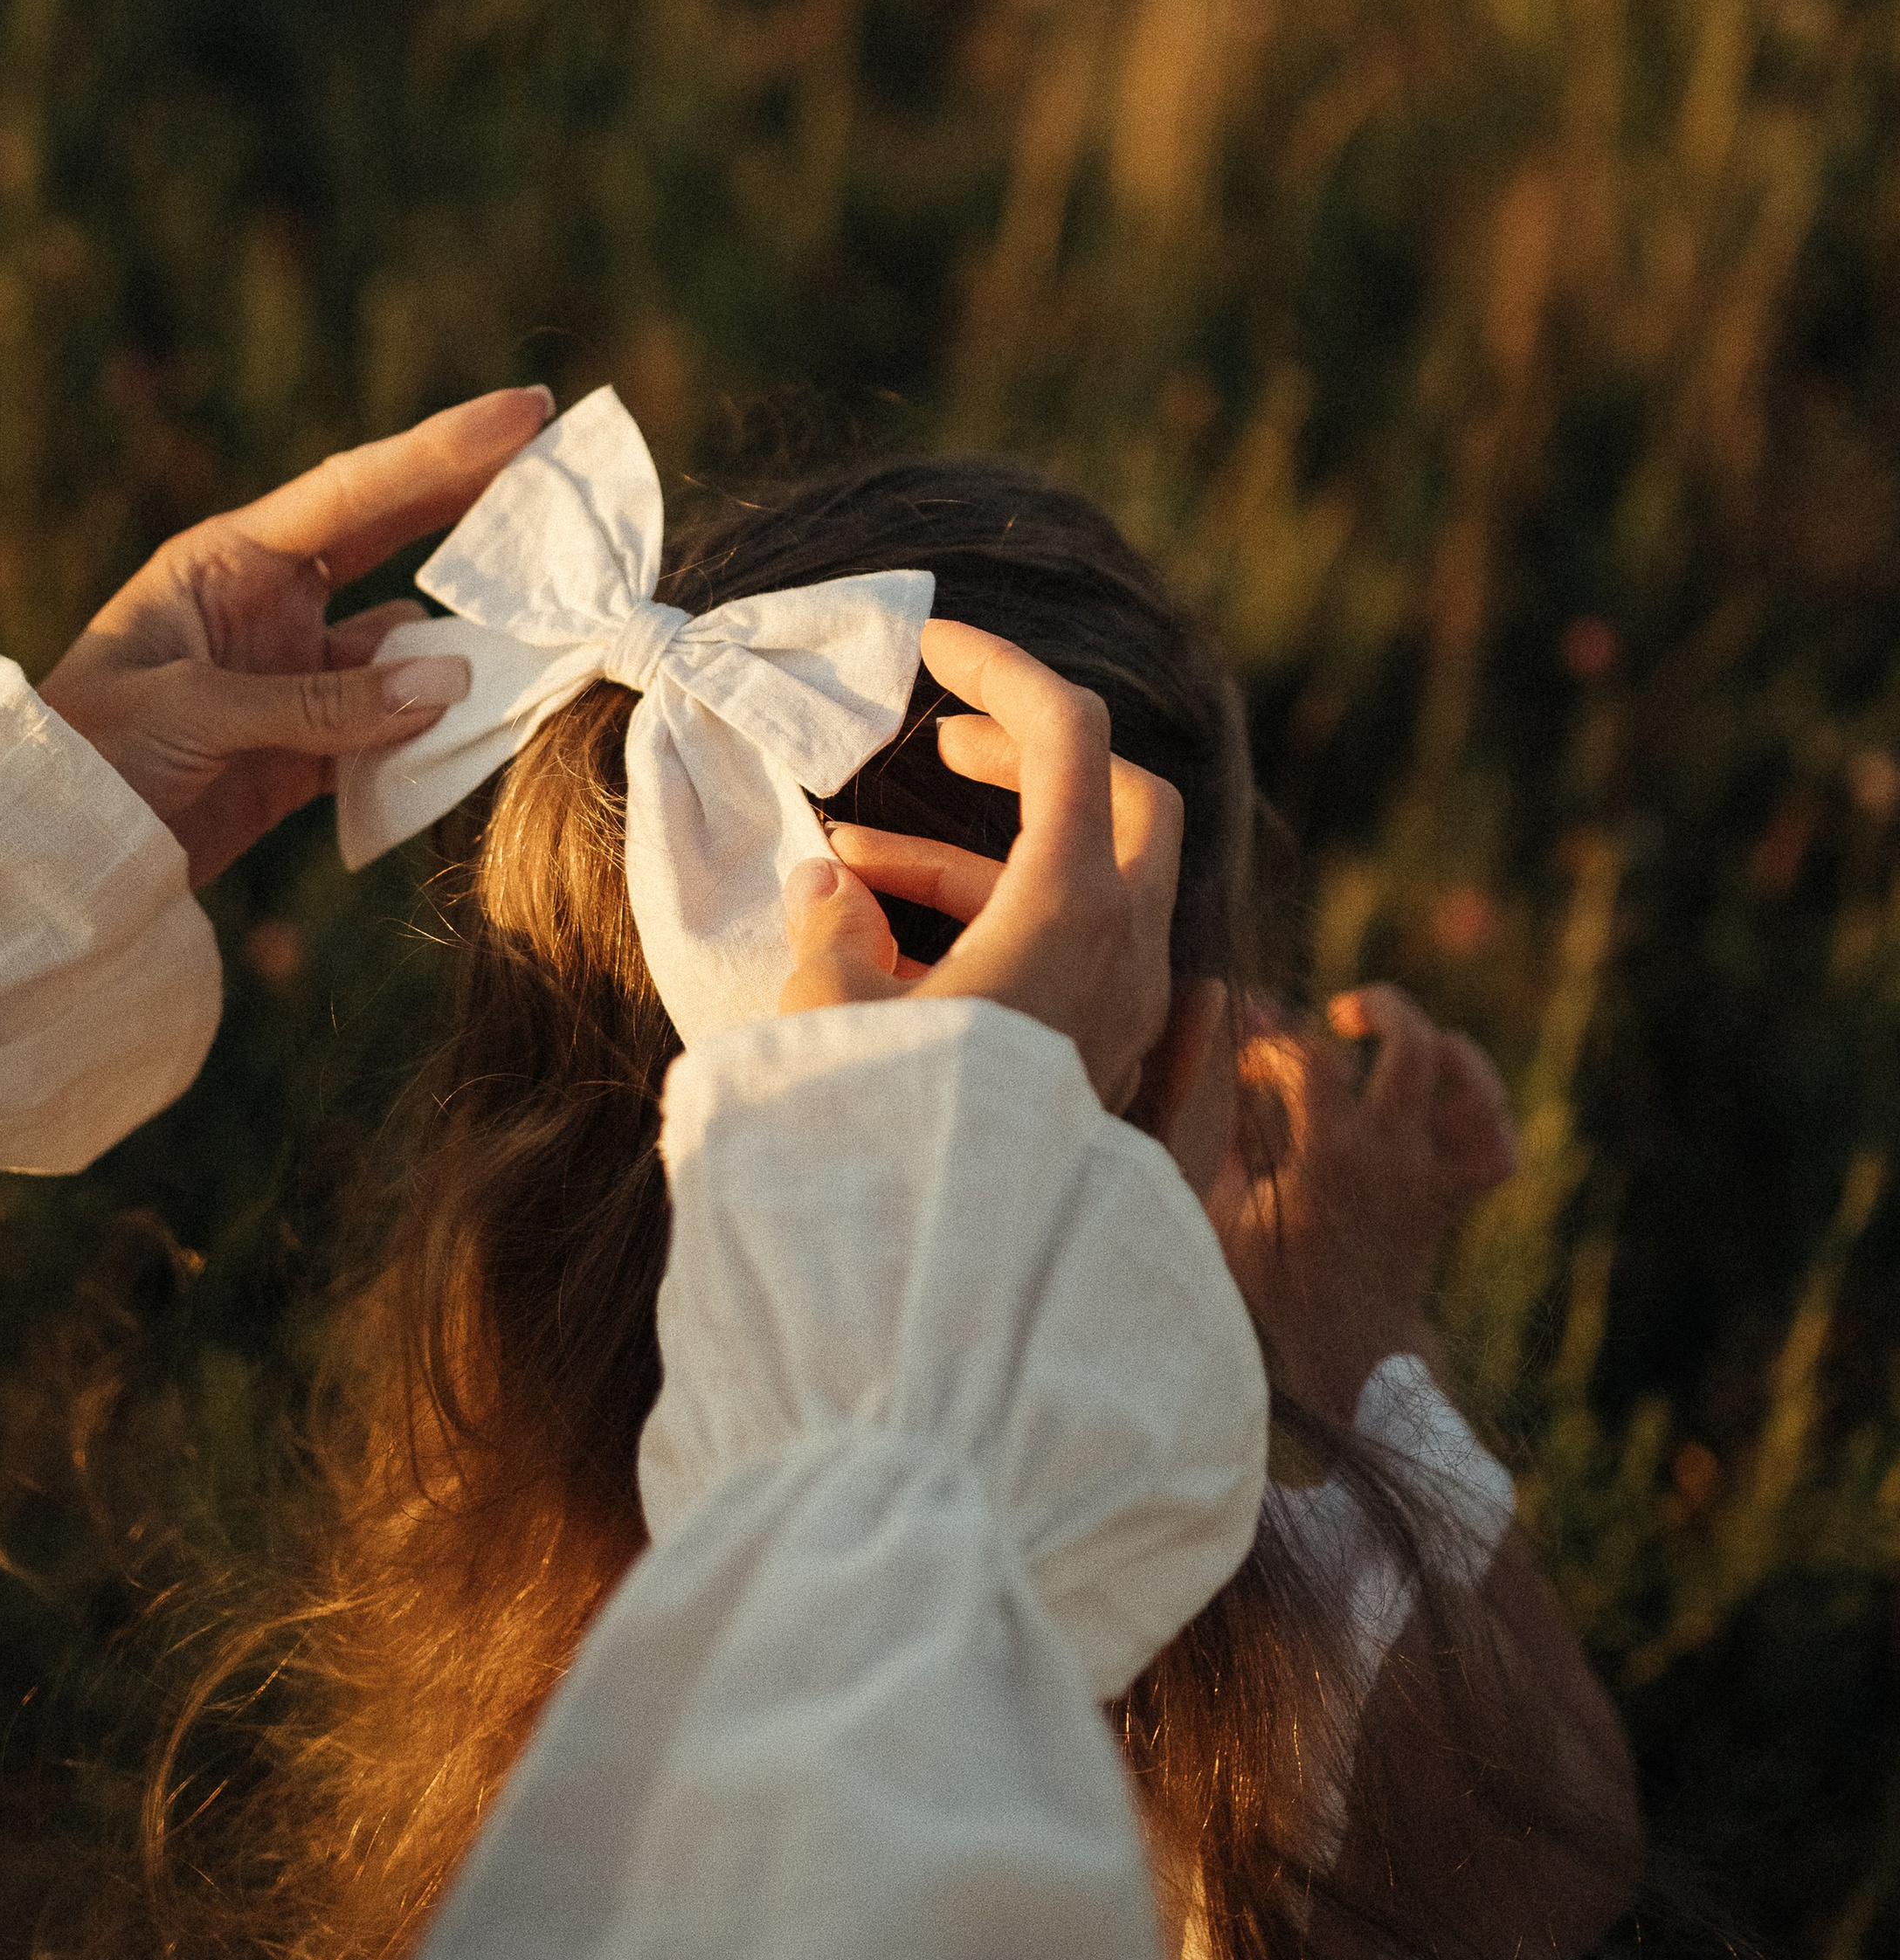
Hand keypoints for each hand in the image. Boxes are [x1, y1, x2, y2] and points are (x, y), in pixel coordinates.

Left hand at [39, 385, 551, 887]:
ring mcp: (291, 680)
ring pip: (408, 652)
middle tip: (571, 473)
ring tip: (551, 631)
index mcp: (228, 560)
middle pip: (397, 542)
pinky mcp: (303, 754)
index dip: (444, 451)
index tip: (524, 412)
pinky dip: (436, 734)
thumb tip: (453, 683)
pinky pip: (392, 731)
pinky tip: (487, 726)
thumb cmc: (83, 759)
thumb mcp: (193, 713)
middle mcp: (268, 606)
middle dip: (479, 511)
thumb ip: (322, 701)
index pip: (357, 489)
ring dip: (469, 648)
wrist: (38, 864)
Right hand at [775, 616, 1204, 1118]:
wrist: (948, 1315)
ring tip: (847, 869)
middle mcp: (1128, 954)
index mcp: (1074, 910)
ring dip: (975, 859)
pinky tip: (884, 947)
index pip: (1071, 732)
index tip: (931, 644)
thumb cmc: (886, 1151)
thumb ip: (833, 925)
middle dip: (1027, 754)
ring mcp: (1128, 1015)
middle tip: (940, 743)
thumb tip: (832, 886)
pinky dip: (991, 929)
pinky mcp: (1104, 1067)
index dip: (1003, 667)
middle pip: (1119, 797)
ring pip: (1083, 885)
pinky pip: (1069, 961)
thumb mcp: (831, 1018)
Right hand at [1207, 982, 1518, 1420]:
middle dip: (1381, 1005)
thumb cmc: (1277, 1277)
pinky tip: (1448, 1100)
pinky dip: (1485, 1115)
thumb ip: (1237, 1123)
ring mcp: (1432, 1175)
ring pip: (1474, 1090)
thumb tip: (1240, 1052)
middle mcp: (1391, 1156)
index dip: (1278, 1042)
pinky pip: (1497, 1148)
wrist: (1348, 1347)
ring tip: (1413, 1048)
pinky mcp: (1454, 1197)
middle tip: (1345, 1016)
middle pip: (1413, 1044)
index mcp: (1327, 1155)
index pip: (1312, 1057)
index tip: (1256, 1062)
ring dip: (1448, 1052)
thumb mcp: (1233, 1201)